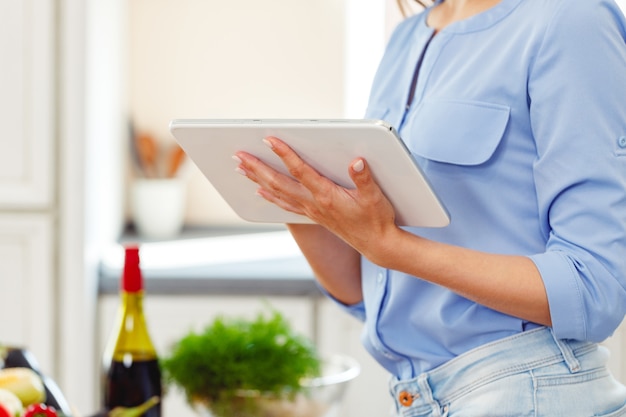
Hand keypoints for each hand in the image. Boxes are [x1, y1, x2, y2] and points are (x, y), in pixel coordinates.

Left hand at [233, 136, 398, 256]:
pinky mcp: (313, 216)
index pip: (300, 171)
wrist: (377, 245)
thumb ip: (365, 178)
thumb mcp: (375, 197)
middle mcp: (314, 204)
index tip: (268, 140)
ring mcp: (311, 211)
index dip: (284, 154)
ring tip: (240, 168)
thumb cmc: (377, 219)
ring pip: (277, 193)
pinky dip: (269, 197)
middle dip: (257, 168)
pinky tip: (259, 191)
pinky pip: (285, 204)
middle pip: (278, 183)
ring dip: (257, 180)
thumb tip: (357, 161)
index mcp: (327, 195)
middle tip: (238, 155)